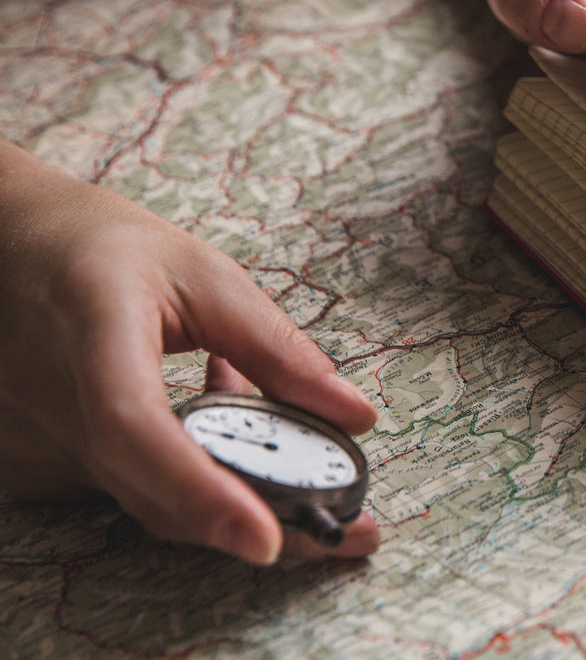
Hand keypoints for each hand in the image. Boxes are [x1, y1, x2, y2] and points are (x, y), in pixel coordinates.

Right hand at [0, 141, 379, 562]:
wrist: (7, 244)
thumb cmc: (105, 247)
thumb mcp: (205, 274)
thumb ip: (279, 349)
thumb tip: (355, 417)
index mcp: (91, 327)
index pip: (134, 426)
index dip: (198, 489)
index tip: (266, 538)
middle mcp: (43, 394)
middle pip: (148, 487)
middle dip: (251, 516)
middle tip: (346, 530)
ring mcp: (25, 437)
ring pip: (141, 499)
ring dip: (221, 485)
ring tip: (260, 417)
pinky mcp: (26, 462)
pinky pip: (121, 489)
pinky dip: (179, 475)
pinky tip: (203, 416)